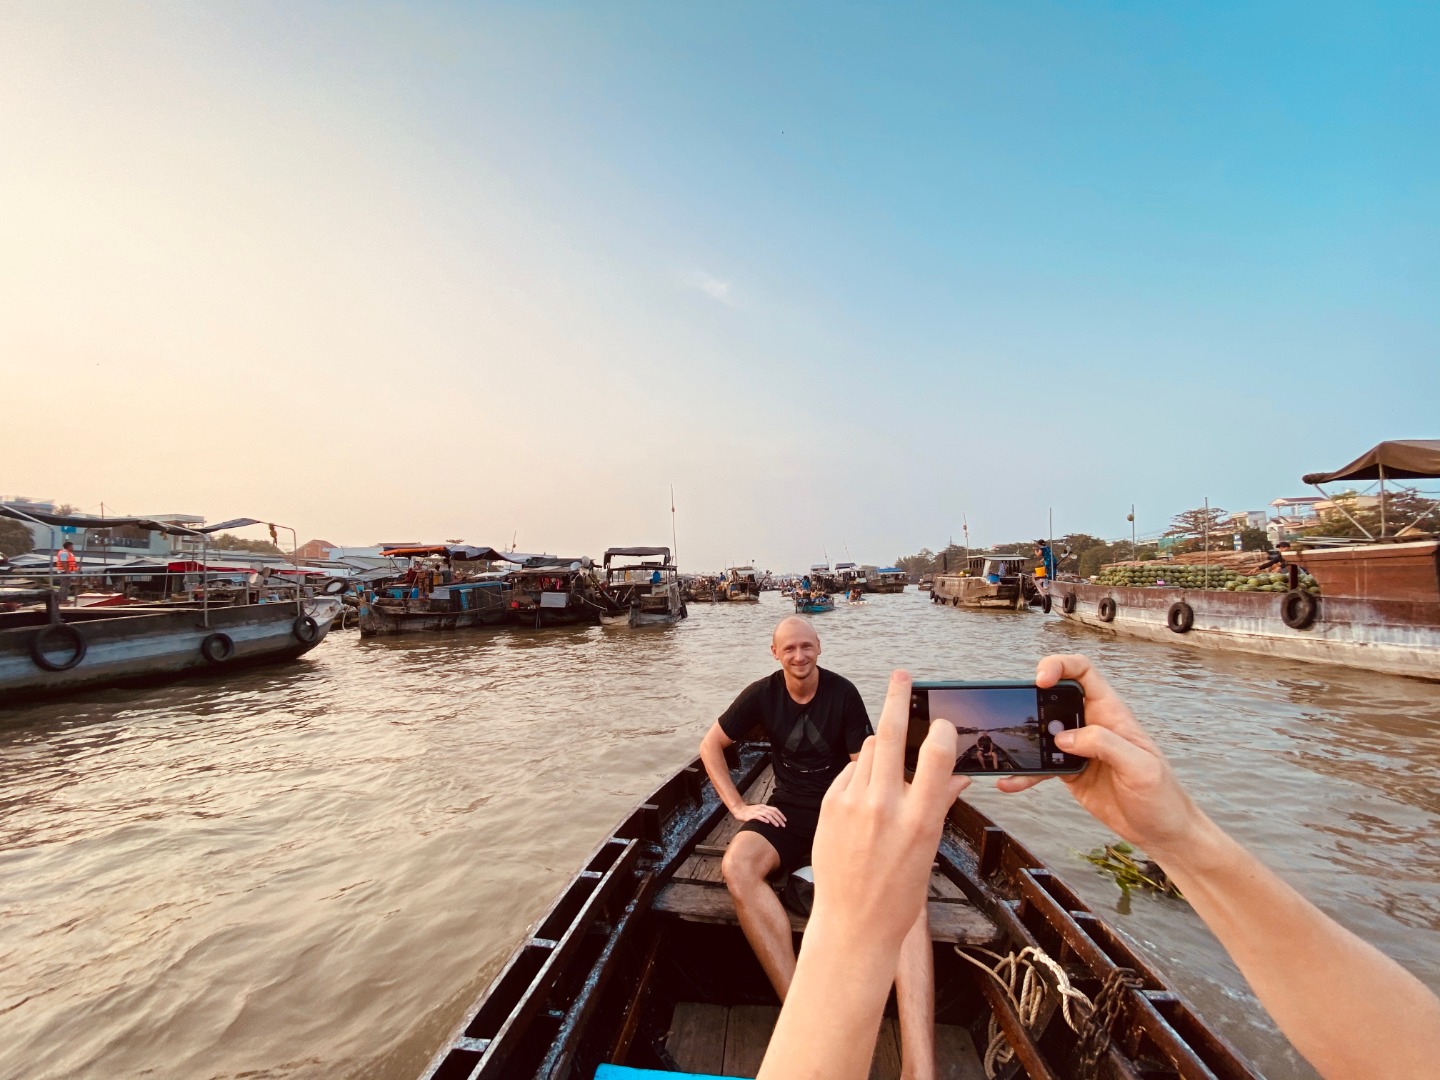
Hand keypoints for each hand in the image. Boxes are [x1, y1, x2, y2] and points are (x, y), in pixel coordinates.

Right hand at [733, 802, 786, 827]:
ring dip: (773, 820)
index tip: (785, 820)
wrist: (739, 810)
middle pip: (773, 812)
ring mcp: (757, 811)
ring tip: (777, 825)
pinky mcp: (752, 815)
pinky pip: (759, 817)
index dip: (781, 815)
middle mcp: (761, 808)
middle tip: (783, 825)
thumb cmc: (750, 812)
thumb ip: (765, 813)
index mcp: (764, 806)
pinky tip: (767, 823)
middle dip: (779, 819)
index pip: (775, 809)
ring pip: (767, 815)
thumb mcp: (759, 810)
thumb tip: (774, 818)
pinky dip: (764, 819)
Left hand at [809, 670, 969, 948]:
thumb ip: (939, 805)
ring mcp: (852, 805)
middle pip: (890, 734)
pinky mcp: (829, 805)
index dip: (942, 730)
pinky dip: (861, 774)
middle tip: (901, 675)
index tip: (943, 722)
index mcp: (920, 820)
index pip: (936, 755)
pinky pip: (849, 771)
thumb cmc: (898, 893)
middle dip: (897, 697)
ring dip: (881, 747)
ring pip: (868, 749)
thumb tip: (958, 775)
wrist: (852, 924)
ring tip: (889, 769)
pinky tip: (865, 798)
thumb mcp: (929, 850)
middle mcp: (885, 807)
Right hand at [996, 654, 1206, 863]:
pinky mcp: (1069, 772)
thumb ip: (1105, 744)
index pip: (1083, 673)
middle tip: (1017, 715)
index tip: (1042, 680)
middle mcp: (1092, 725)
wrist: (1162, 832)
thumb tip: (1064, 737)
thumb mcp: (1141, 767)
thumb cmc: (1162, 796)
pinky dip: (1024, 773)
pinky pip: (1040, 766)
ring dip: (1022, 739)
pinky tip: (1010, 782)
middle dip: (1031, 700)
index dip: (1060, 666)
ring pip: (1041, 732)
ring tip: (1007, 753)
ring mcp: (1079, 749)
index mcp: (1111, 714)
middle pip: (1054, 697)